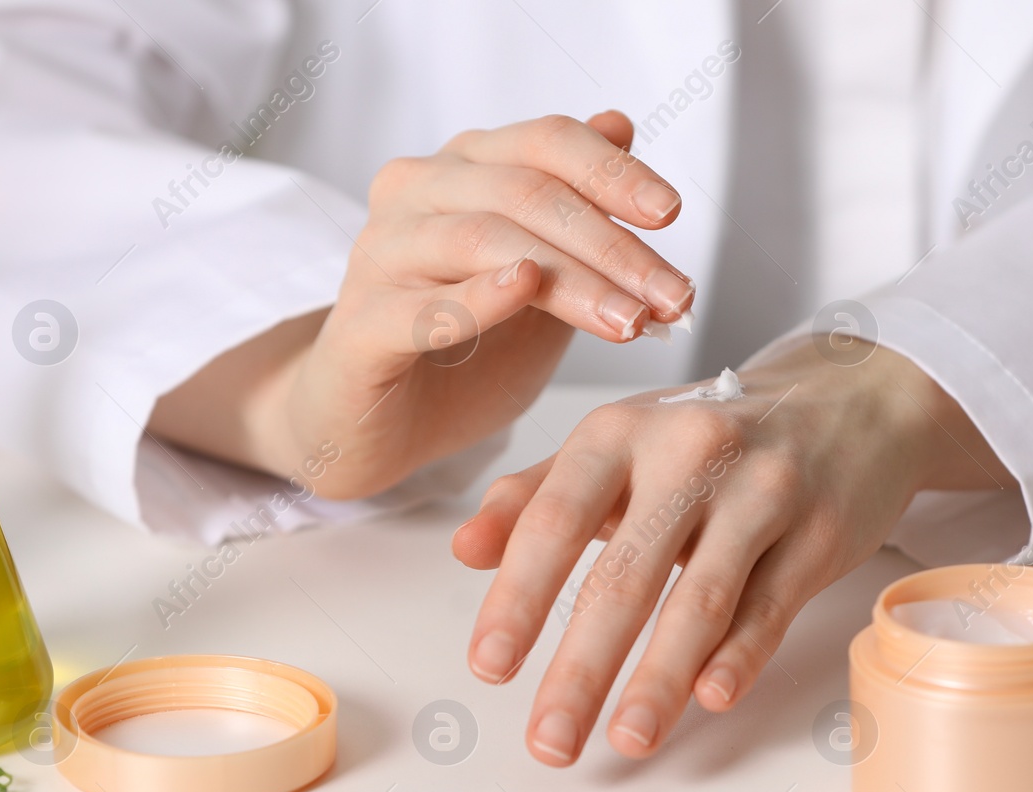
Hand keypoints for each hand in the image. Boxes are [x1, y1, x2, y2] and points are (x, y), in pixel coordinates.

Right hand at [151, 111, 694, 495]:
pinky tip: (524, 290)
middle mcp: (416, 193)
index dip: (613, 172)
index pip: (546, 143)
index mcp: (463, 170)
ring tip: (629, 321)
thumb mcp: (539, 276)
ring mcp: (380, 256)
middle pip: (526, 193)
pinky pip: (423, 305)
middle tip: (673, 297)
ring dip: (570, 281)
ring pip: (484, 241)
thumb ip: (575, 208)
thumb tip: (621, 125)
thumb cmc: (463, 349)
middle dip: (612, 246)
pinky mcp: (359, 326)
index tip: (670, 214)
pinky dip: (478, 296)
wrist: (377, 425)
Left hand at [453, 340, 1014, 765]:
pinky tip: (710, 700)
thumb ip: (536, 495)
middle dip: (580, 670)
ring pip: (700, 600)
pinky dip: (739, 655)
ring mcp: (761, 492)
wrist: (851, 400)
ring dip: (658, 681)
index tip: (488, 667)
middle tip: (549, 741)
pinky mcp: (820, 530)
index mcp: (620, 433)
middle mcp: (689, 454)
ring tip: (626, 740)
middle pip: (624, 577)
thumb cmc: (714, 434)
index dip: (517, 599)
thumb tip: (463, 549)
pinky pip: (772, 604)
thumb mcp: (619, 445)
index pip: (554, 521)